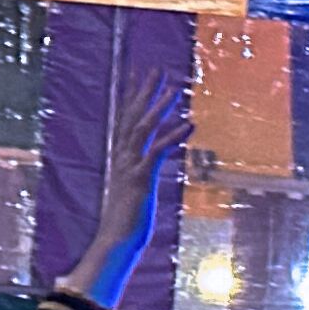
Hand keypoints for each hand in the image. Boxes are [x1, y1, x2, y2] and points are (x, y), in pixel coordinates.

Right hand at [52, 75, 192, 307]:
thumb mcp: (133, 191)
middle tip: (156, 69)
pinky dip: (174, 137)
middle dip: (144, 92)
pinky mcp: (142, 178)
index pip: (125, 119)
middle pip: (132, 116)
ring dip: (159, 107)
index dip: (132, 96)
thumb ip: (136, 175)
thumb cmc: (125, 219)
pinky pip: (159, 152)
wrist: (117, 240)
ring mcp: (130, 166)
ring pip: (144, 128)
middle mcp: (123, 156)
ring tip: (175, 88)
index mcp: (121, 157)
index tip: (137, 75)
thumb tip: (140, 170)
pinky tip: (191, 124)